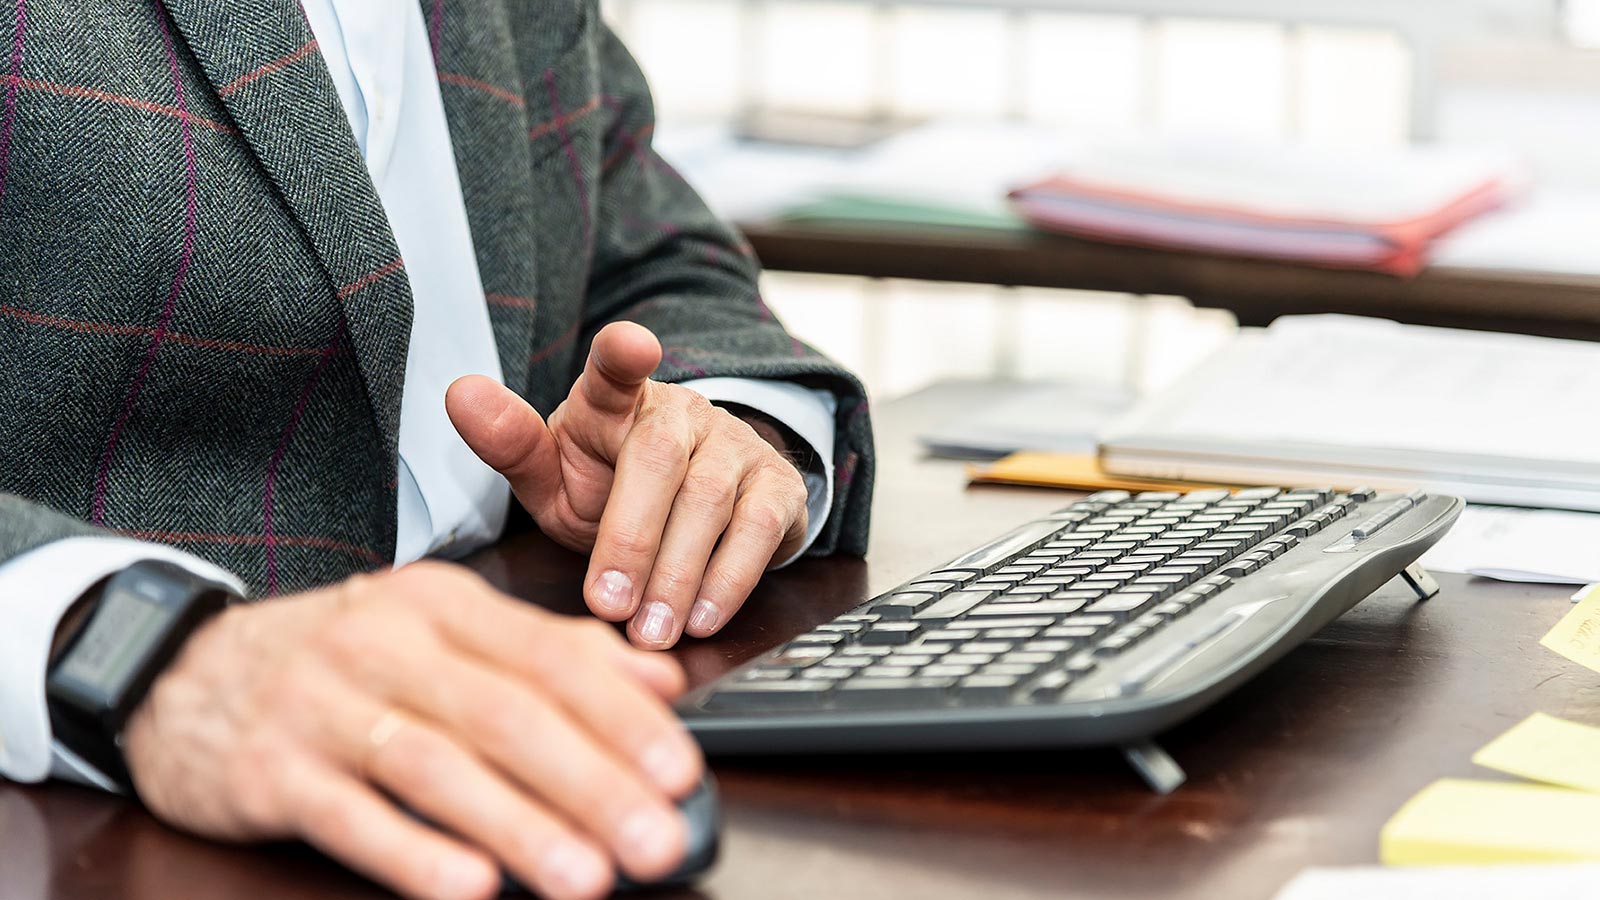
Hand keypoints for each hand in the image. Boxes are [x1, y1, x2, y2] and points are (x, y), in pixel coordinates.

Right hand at [122, 562, 703, 899]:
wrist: (178, 671)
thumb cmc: (339, 659)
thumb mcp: (441, 632)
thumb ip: (553, 652)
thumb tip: (659, 680)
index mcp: (441, 605)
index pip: (550, 657)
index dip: (621, 717)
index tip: (680, 770)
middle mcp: (384, 644)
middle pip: (506, 715)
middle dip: (592, 783)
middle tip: (656, 839)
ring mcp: (323, 706)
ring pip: (436, 767)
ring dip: (518, 827)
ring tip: (585, 879)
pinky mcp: (269, 770)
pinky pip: (350, 816)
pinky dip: (412, 853)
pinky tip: (469, 888)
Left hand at [446, 322, 809, 649]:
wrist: (693, 514)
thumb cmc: (610, 491)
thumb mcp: (555, 477)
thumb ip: (511, 446)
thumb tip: (460, 393)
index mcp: (615, 401)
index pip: (614, 369)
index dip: (622, 355)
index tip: (631, 345)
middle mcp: (681, 412)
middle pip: (657, 457)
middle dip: (630, 538)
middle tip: (608, 605)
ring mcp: (734, 444)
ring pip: (710, 499)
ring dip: (677, 573)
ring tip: (649, 630)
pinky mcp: (776, 484)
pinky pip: (759, 529)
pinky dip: (729, 579)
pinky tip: (701, 617)